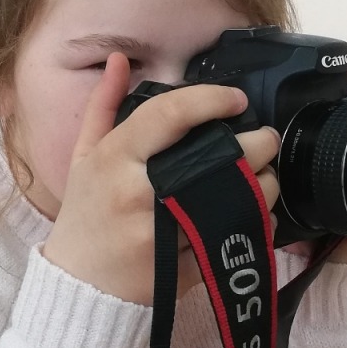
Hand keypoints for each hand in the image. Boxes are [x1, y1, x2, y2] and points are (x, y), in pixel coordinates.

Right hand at [42, 53, 281, 305]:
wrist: (80, 288)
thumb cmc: (84, 216)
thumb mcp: (83, 157)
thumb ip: (103, 105)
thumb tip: (120, 60)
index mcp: (115, 159)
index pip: (170, 114)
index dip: (210, 99)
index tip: (237, 99)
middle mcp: (139, 193)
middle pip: (218, 156)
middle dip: (257, 142)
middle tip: (266, 138)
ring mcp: (163, 233)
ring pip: (237, 198)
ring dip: (265, 183)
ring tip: (264, 174)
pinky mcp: (183, 266)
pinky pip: (234, 236)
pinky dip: (256, 219)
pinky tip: (256, 208)